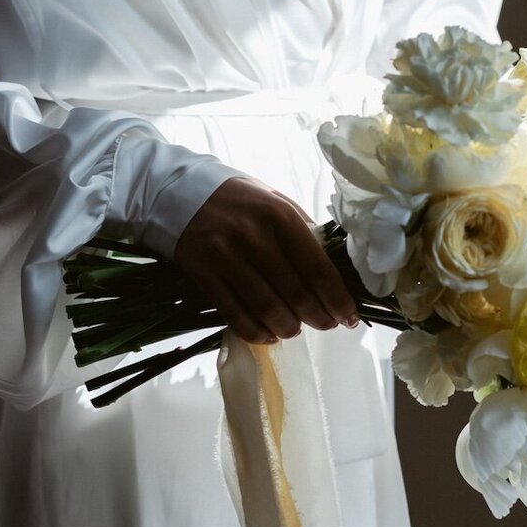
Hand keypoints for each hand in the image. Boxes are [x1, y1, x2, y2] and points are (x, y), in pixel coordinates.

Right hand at [174, 177, 359, 345]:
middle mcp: (253, 236)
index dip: (337, 299)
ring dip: (288, 327)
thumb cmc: (237, 199)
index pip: (317, 268)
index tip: (349, 316)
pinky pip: (235, 314)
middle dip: (318, 317)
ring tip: (295, 330)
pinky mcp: (203, 273)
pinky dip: (256, 331)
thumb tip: (333, 266)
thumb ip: (302, 230)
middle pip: (295, 293)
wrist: (176, 192)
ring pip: (266, 308)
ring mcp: (225, 256)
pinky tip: (269, 335)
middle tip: (327, 325)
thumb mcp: (275, 200)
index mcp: (279, 215)